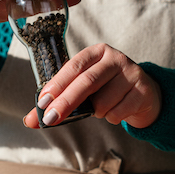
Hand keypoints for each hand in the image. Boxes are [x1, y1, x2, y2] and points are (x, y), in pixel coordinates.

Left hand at [23, 44, 161, 128]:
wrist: (144, 94)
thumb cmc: (107, 90)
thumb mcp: (84, 90)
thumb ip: (58, 102)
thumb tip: (30, 120)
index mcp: (96, 52)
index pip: (73, 66)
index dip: (57, 84)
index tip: (42, 102)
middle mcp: (114, 58)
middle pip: (87, 82)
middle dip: (66, 103)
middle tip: (50, 119)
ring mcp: (131, 72)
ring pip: (103, 102)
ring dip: (96, 112)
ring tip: (102, 108)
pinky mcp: (143, 90)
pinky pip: (118, 112)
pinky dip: (112, 117)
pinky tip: (117, 110)